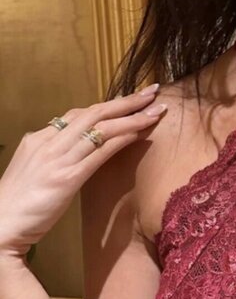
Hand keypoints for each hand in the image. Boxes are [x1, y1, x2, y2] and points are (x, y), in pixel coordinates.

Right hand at [0, 87, 166, 260]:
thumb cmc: (15, 206)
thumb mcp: (31, 171)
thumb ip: (49, 157)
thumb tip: (69, 150)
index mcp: (38, 139)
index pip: (77, 114)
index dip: (107, 105)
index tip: (129, 100)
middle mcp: (48, 143)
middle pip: (94, 112)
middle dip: (126, 101)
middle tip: (153, 92)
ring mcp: (57, 159)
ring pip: (101, 127)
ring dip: (133, 116)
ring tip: (157, 110)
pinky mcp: (66, 178)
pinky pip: (100, 152)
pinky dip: (122, 138)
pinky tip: (141, 132)